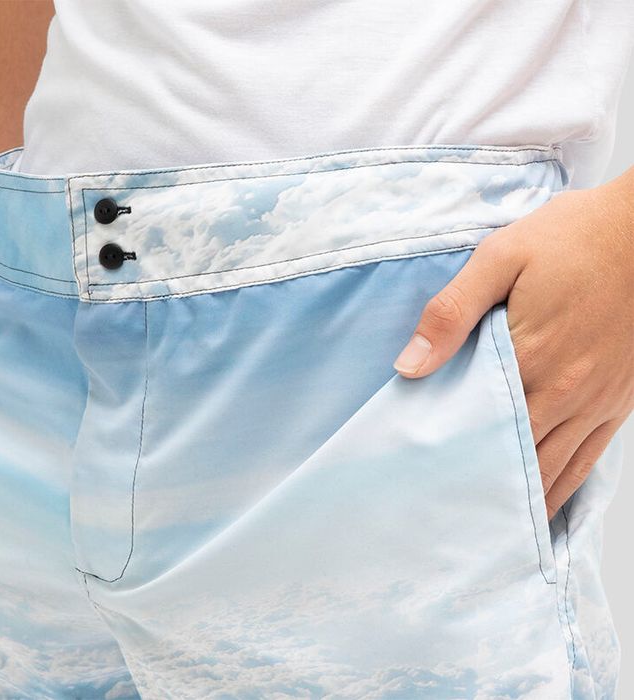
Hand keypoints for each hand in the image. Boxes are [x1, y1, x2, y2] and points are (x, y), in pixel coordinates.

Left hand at [392, 168, 633, 518]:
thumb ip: (452, 313)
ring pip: (551, 469)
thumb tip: (410, 366)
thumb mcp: (500, 258)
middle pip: (512, 457)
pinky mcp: (618, 400)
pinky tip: (544, 505)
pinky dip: (563, 487)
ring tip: (484, 525)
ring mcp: (596, 401)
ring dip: (518, 497)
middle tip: (442, 513)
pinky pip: (589, 459)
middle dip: (477, 486)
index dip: (448, 457)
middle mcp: (564, 392)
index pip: (476, 427)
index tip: (420, 482)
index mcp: (528, 360)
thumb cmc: (572, 239)